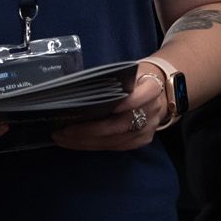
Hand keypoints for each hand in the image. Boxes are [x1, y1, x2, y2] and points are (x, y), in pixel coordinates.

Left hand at [51, 68, 167, 152]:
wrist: (157, 93)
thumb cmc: (134, 80)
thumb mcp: (128, 73)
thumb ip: (111, 81)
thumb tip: (76, 88)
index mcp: (151, 88)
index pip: (141, 96)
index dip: (128, 103)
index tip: (110, 107)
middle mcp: (152, 110)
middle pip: (120, 125)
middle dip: (89, 130)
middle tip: (64, 131)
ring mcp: (148, 129)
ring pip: (115, 140)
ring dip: (86, 142)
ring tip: (63, 139)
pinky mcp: (142, 141)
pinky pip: (116, 147)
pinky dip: (93, 146)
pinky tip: (76, 143)